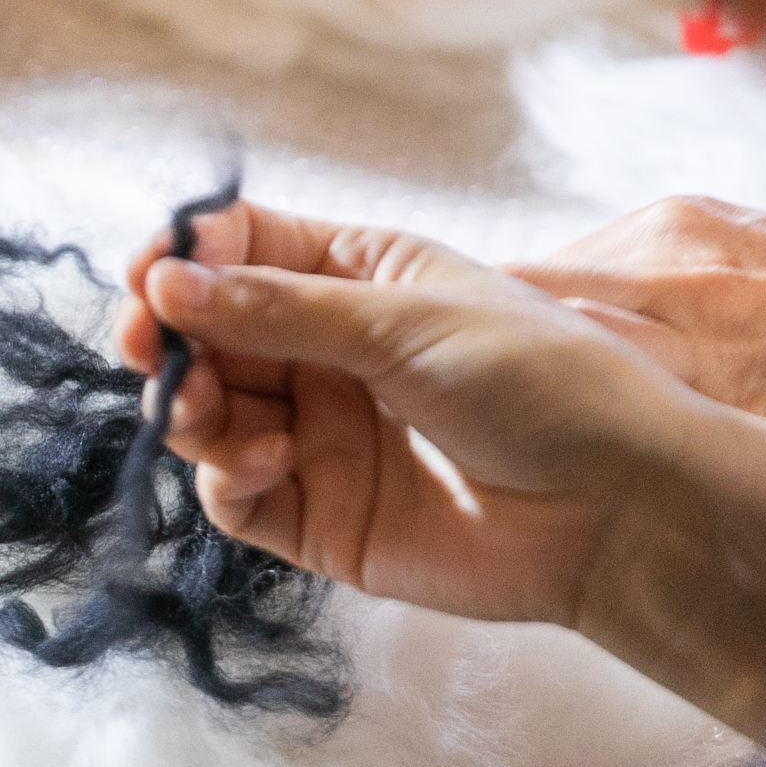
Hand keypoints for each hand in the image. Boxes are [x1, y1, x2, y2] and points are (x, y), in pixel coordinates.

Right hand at [121, 202, 696, 630]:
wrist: (617, 507)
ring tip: (203, 412)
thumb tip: (166, 281)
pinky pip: (236, 496)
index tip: (147, 276)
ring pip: (209, 415)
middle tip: (149, 351)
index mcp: (359, 278)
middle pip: (209, 336)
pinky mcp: (320, 517)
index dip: (185, 258)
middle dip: (168, 339)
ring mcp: (321, 436)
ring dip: (189, 409)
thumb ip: (279, 308)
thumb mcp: (407, 320)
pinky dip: (229, 476)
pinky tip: (269, 462)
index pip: (242, 249)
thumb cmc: (544, 384)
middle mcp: (329, 353)